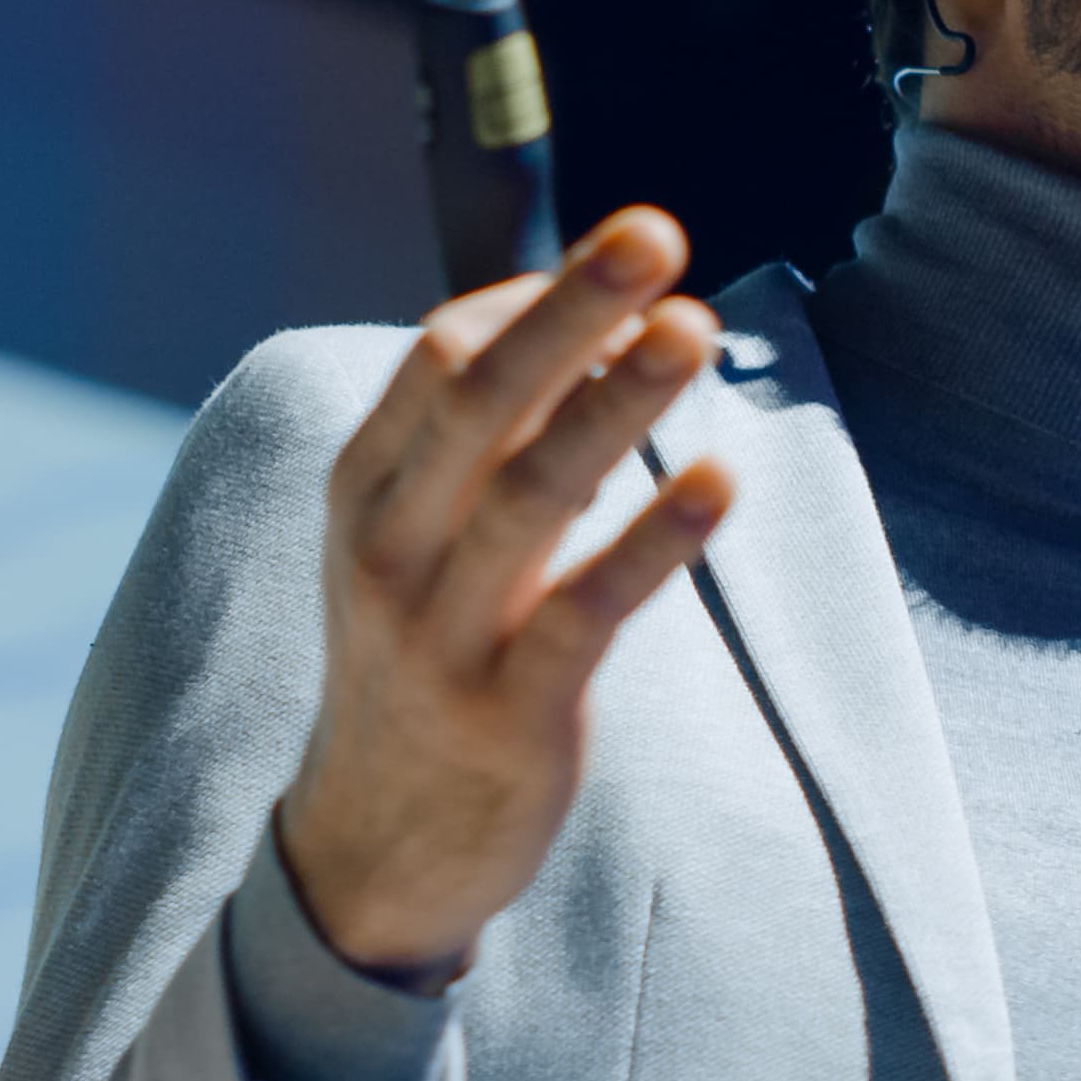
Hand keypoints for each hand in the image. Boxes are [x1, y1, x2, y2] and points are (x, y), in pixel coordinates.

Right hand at [271, 207, 737, 978]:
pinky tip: (716, 483)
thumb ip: (483, 446)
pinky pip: (585, 612)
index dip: (537, 297)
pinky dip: (651, 543)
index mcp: (365, 488)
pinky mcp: (507, 711)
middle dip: (568, 308)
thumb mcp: (414, 544)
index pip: (439, 357)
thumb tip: (599, 322)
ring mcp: (440, 633)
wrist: (373, 849)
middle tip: (655, 230)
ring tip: (693, 328)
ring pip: (529, 493)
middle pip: (478, 400)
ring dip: (614, 404)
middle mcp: (388, 547)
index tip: (627, 263)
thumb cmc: (421, 663)